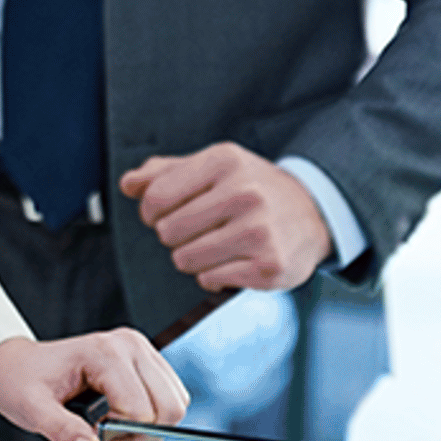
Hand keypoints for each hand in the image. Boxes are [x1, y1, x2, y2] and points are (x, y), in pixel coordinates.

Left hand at [0, 331, 188, 440]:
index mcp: (103, 352)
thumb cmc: (21, 381)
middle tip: (104, 430)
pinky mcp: (146, 359)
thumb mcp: (32, 410)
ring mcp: (140, 349)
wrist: (16, 365)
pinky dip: (153, 415)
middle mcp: (128, 344)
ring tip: (110, 419)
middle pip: (170, 408)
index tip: (93, 430)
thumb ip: (63, 432)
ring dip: (149, 425)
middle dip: (142, 433)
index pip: (143, 412)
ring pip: (177, 404)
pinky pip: (172, 397)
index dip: (121, 434)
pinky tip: (122, 411)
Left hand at [120, 143, 331, 292]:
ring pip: (185, 259)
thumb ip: (163, 173)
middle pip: (167, 231)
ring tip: (212, 245)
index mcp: (223, 162)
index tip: (163, 213)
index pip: (155, 197)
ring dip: (190, 258)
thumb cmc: (249, 187)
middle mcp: (244, 193)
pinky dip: (212, 275)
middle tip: (194, 230)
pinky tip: (232, 261)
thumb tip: (127, 185)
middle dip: (172, 235)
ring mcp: (260, 231)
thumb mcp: (210, 166)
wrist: (312, 212)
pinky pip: (210, 279)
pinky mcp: (271, 266)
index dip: (149, 211)